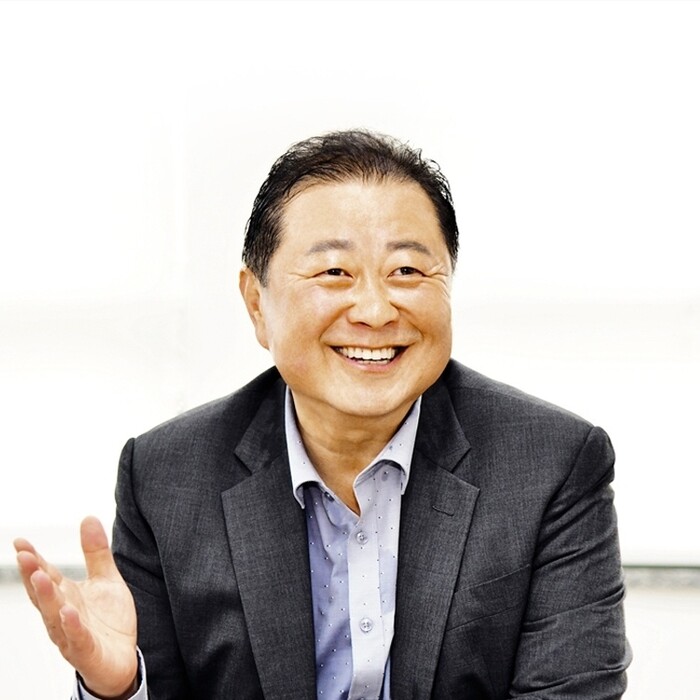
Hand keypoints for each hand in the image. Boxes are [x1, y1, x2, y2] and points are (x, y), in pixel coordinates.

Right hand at [14, 516, 137, 698]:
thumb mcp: (105, 580)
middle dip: (33, 576)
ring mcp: (72, 634)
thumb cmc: (107, 621)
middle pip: (44, 594)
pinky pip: (78, 638)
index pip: (45, 575)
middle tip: (24, 556)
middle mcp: (62, 615)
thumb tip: (88, 517)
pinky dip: (72, 626)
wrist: (121, 660)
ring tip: (41, 578)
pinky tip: (68, 612)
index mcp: (66, 596)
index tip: (20, 542)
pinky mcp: (87, 651)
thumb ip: (96, 552)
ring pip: (55, 616)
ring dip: (47, 598)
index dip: (33, 560)